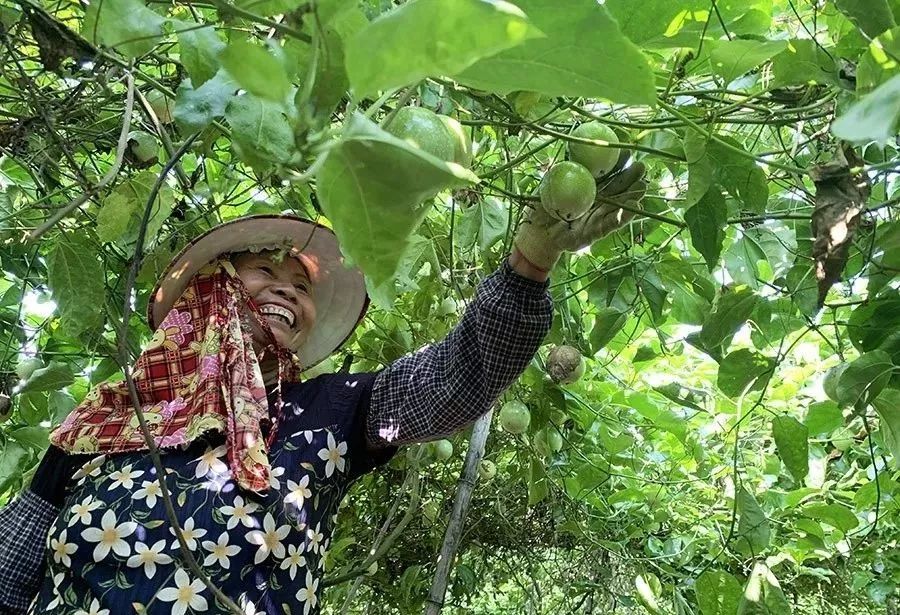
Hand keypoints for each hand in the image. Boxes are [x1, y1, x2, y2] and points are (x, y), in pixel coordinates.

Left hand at [514, 152, 645, 271]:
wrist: (535, 233)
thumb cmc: (541, 207)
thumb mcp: (549, 184)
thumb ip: (562, 168)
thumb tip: (571, 145)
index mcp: (587, 186)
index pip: (605, 172)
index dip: (616, 163)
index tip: (626, 151)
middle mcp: (596, 201)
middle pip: (617, 188)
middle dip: (630, 177)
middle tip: (642, 167)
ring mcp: (597, 216)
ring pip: (618, 205)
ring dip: (632, 196)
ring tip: (642, 185)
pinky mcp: (595, 233)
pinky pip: (611, 224)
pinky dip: (623, 217)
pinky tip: (635, 207)